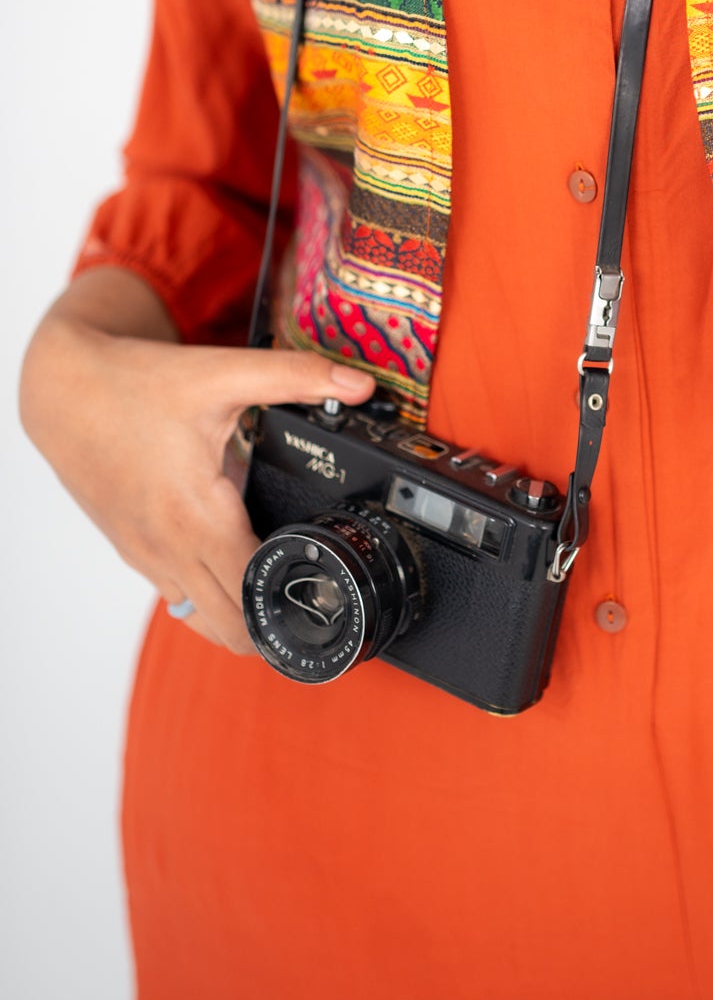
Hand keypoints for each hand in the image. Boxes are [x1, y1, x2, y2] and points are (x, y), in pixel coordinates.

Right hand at [21, 273, 374, 653]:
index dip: (291, 604)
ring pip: (199, 620)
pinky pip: (176, 597)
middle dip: (273, 626)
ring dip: (239, 619)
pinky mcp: (133, 551)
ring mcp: (146, 556)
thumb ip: (295, 377)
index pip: (250, 593)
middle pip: (228, 626)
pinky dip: (208, 599)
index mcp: (195, 515)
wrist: (63, 391)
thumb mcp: (222, 373)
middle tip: (316, 606)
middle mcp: (168, 547)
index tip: (329, 597)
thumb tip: (361, 384)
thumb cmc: (136, 385)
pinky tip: (233, 573)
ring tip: (281, 597)